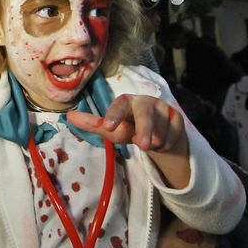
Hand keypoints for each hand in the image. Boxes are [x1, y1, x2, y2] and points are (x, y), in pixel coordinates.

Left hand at [67, 94, 187, 155]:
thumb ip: (94, 124)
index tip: (108, 126)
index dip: (114, 114)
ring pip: (158, 130)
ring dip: (154, 141)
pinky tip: (162, 141)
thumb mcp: (115, 128)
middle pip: (145, 116)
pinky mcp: (177, 118)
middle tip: (144, 145)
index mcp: (126, 102)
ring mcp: (163, 109)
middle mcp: (145, 102)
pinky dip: (165, 144)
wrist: (159, 130)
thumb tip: (69, 117)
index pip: (119, 105)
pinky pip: (171, 136)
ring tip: (150, 143)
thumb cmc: (131, 125)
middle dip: (145, 130)